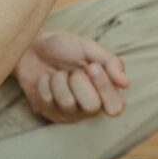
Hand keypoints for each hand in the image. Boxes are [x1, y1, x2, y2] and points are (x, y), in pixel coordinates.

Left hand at [14, 30, 130, 123]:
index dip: (105, 88)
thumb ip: (110, 62)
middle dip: (79, 81)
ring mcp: (67, 112)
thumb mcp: (89, 48)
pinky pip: (47, 101)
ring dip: (59, 80)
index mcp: (103, 91)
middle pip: (92, 107)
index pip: (116, 106)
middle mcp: (87, 106)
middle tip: (74, 70)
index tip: (92, 67)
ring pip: (67, 103)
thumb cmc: (63, 47)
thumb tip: (126, 83)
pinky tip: (45, 79)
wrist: (32, 46)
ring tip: (58, 73)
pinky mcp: (47, 112)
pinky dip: (44, 83)